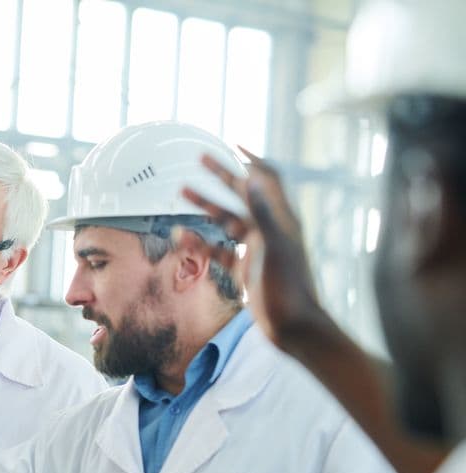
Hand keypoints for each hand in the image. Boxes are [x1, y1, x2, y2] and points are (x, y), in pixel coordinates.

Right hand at [179, 147, 335, 351]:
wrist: (293, 327)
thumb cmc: (289, 287)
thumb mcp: (275, 246)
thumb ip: (263, 211)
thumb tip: (249, 178)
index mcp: (282, 219)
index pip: (268, 179)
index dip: (252, 159)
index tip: (233, 144)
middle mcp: (269, 229)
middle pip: (242, 194)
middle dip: (221, 175)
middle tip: (200, 158)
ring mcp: (256, 249)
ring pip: (226, 220)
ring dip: (205, 205)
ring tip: (181, 191)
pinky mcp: (244, 268)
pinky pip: (218, 250)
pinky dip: (200, 242)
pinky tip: (182, 236)